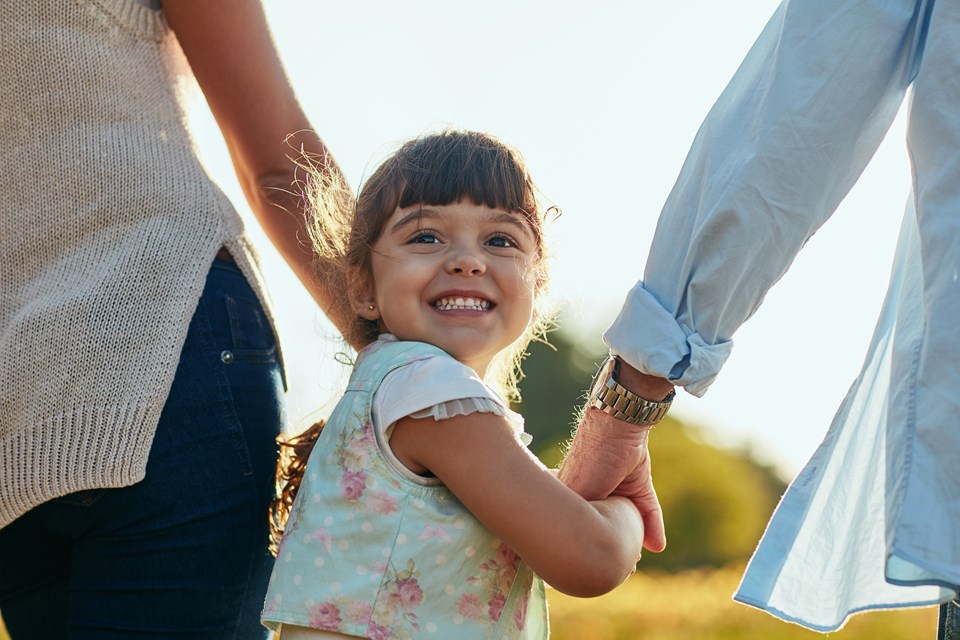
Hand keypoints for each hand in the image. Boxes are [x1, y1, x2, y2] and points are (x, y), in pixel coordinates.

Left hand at [558, 406, 666, 552]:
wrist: (620, 424)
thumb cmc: (626, 450)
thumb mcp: (640, 490)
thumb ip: (647, 518)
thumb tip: (658, 548)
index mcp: (583, 497)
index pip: (588, 530)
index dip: (602, 549)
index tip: (621, 565)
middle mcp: (571, 499)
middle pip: (581, 536)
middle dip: (602, 557)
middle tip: (628, 570)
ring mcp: (568, 496)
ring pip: (579, 534)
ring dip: (600, 551)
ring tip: (626, 564)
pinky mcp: (571, 492)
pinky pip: (579, 524)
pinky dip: (596, 539)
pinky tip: (612, 552)